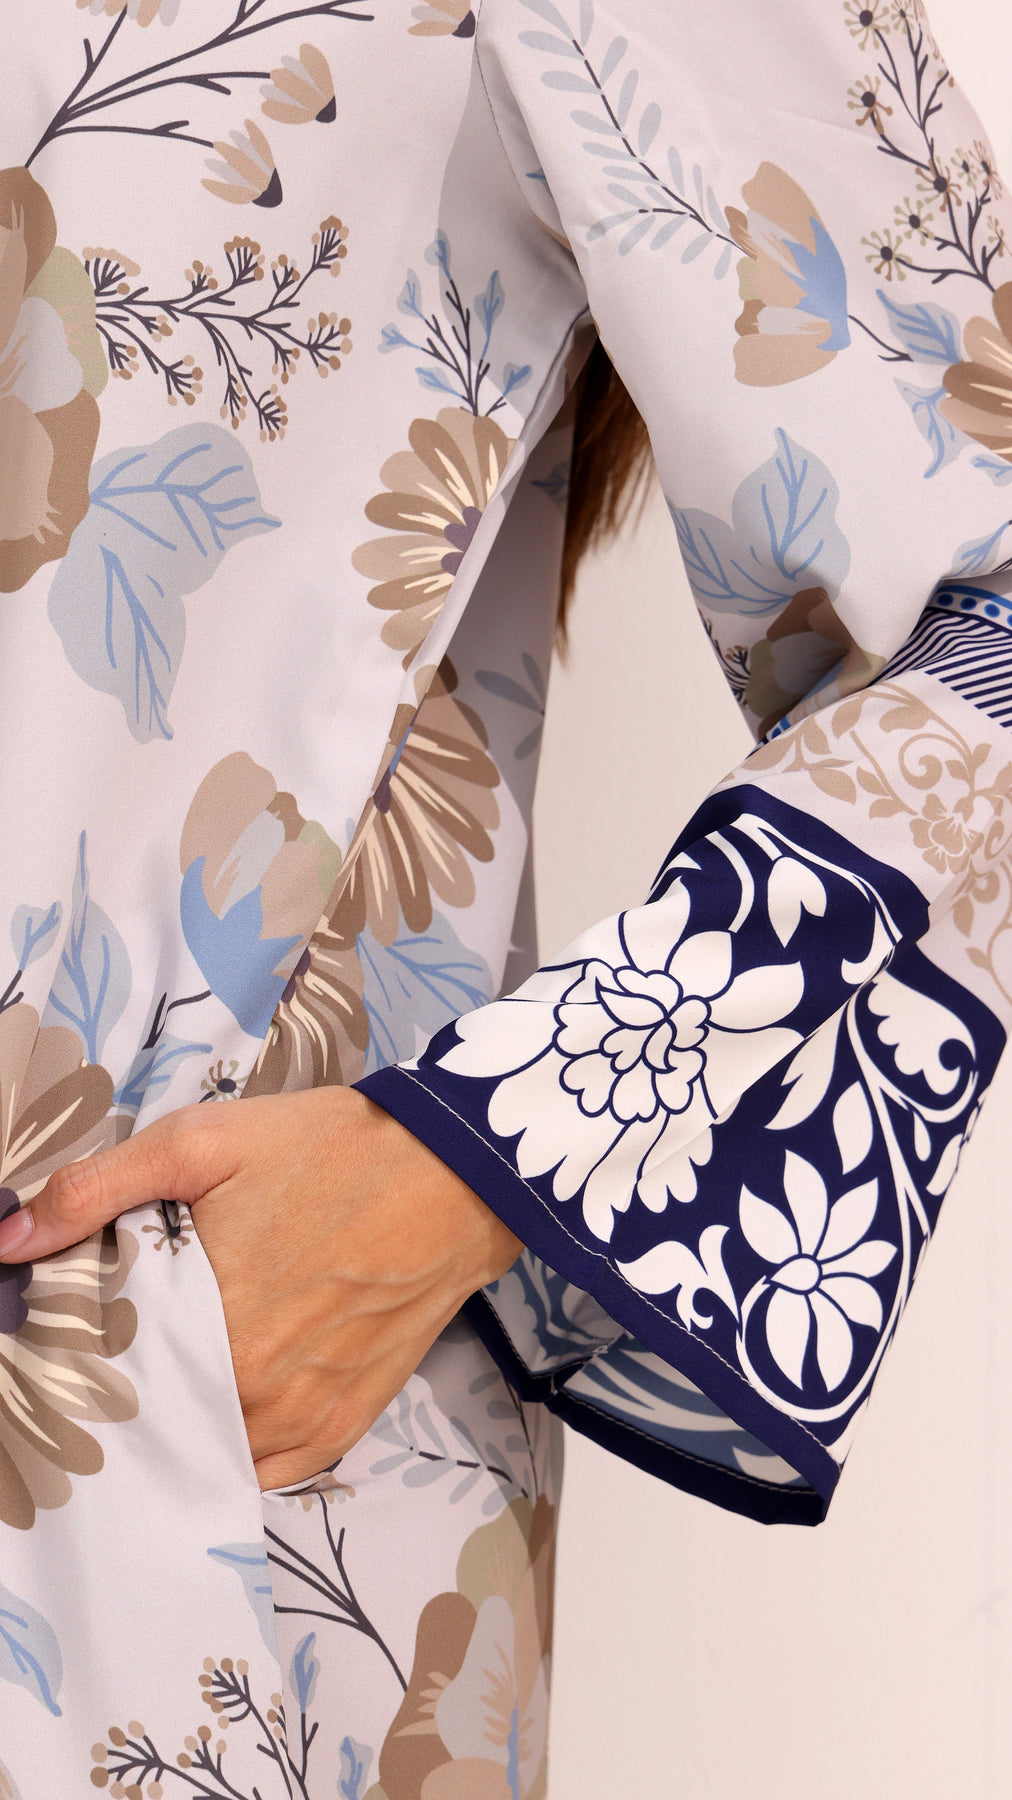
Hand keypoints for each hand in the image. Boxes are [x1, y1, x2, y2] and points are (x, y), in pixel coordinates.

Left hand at [0, 1089, 521, 1488]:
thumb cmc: (328, 1151)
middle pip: (145, 1416)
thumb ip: (98, 1187)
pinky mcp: (338, 1429)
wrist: (454, 1177)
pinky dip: (227, 1451)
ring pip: (198, 1450)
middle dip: (120, 1389)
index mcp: (205, 1321)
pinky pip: (258, 1474)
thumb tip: (10, 1238)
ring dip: (171, 1426)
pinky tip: (212, 1412)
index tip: (63, 1331)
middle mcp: (249, 1388)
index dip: (72, 1351)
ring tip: (161, 1377)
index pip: (98, 1368)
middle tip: (117, 1347)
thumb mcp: (204, 1141)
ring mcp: (297, 1418)